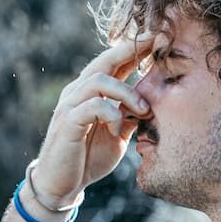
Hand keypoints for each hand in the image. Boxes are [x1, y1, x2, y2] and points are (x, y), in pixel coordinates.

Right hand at [30, 34, 152, 206]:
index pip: (113, 63)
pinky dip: (112, 114)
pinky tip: (118, 129)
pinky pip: (93, 106)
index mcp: (90, 92)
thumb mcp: (117, 134)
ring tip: (142, 110)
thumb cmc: (88, 157)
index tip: (159, 38)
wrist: (62, 184)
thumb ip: (130, 116)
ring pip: (100, 80)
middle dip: (132, 49)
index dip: (135, 49)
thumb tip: (154, 102)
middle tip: (156, 42)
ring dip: (127, 93)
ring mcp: (70, 105)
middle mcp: (78, 92)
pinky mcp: (68, 122)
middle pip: (105, 60)